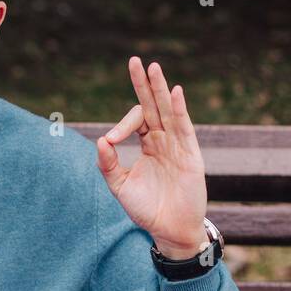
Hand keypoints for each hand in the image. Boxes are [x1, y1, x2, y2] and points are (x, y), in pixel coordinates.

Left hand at [96, 57, 208, 258]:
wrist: (169, 230)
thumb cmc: (146, 209)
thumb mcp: (120, 187)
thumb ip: (108, 165)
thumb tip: (100, 139)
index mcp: (148, 145)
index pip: (137, 121)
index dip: (122, 125)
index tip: (112, 141)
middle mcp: (164, 140)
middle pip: (154, 106)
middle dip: (144, 84)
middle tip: (134, 60)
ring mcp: (178, 146)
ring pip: (169, 111)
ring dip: (160, 89)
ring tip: (153, 67)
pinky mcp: (190, 155)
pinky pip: (184, 128)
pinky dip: (180, 109)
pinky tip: (174, 92)